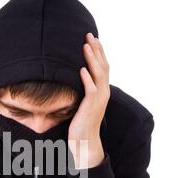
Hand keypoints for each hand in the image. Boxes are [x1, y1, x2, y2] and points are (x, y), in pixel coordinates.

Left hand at [68, 32, 110, 167]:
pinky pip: (91, 90)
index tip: (93, 38)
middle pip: (103, 66)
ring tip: (85, 46)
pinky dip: (87, 79)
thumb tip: (74, 78)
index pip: (103, 67)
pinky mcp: (91, 107)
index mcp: (102, 91)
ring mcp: (98, 100)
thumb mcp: (84, 103)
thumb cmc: (82, 122)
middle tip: (89, 35)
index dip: (99, 52)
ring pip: (98, 75)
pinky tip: (81, 69)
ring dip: (92, 59)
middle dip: (96, 50)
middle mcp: (103, 93)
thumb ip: (83, 90)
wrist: (85, 142)